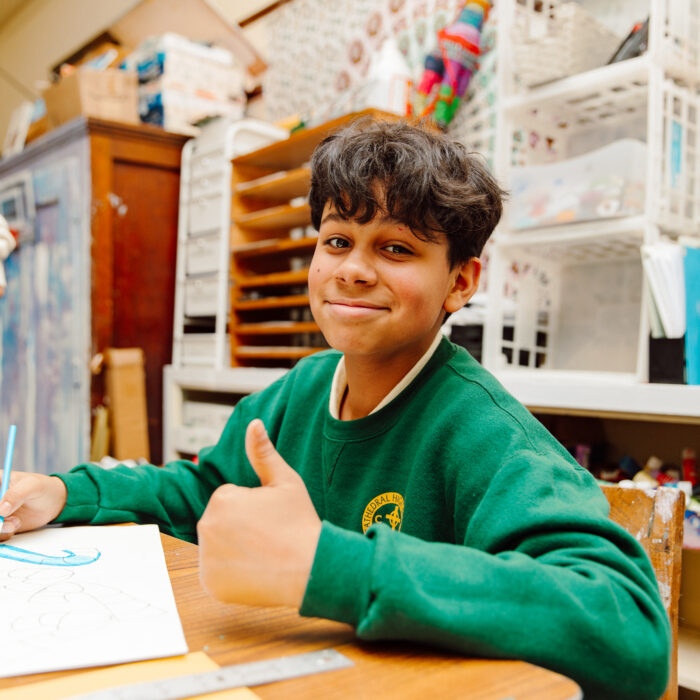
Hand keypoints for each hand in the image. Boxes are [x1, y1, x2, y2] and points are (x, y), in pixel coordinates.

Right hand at [0, 472, 66, 538]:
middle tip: (3, 521)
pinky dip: (3, 534)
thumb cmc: (43, 488)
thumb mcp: (32, 486)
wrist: (54, 502)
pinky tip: (15, 526)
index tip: (1, 510)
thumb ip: (16, 495)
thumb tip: (1, 509)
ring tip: (14, 523)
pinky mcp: (0, 525)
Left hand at [197, 419, 321, 607]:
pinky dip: (230, 574)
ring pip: (218, 546)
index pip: (229, 499)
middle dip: (239, 527)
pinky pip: (216, 573)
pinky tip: (254, 571)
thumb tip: (254, 423)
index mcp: (222, 499)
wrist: (311, 569)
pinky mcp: (210, 585)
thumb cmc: (300, 523)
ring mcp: (206, 559)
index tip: (270, 518)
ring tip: (263, 554)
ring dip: (233, 549)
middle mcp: (206, 528)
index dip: (252, 507)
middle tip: (268, 536)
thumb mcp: (285, 481)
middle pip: (220, 522)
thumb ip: (263, 453)